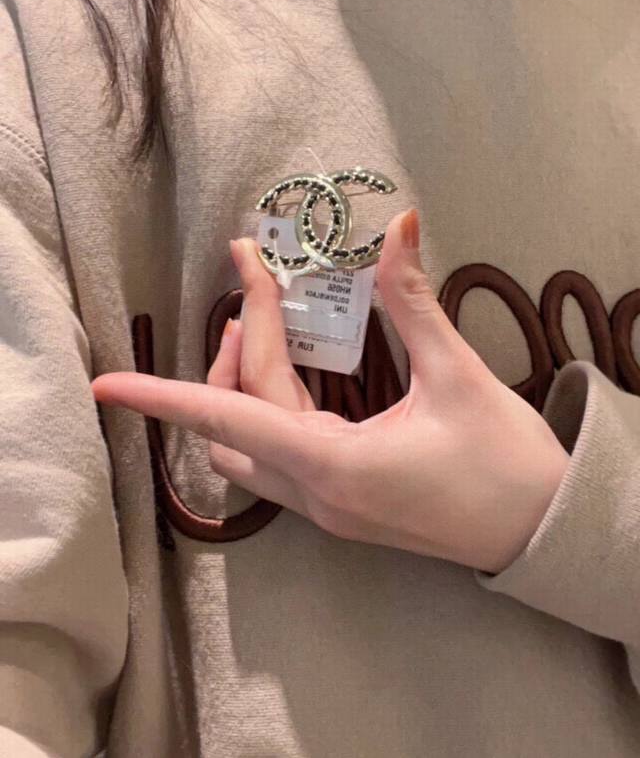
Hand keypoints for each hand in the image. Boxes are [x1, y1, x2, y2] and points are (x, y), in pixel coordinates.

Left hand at [91, 209, 569, 572]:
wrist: (542, 533)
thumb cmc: (507, 463)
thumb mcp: (458, 378)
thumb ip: (414, 303)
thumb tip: (398, 229)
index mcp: (335, 466)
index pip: (230, 419)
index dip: (164, 398)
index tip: (107, 385)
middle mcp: (316, 494)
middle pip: (239, 419)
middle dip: (238, 345)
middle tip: (256, 275)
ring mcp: (326, 507)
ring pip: (248, 447)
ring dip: (243, 384)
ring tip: (264, 321)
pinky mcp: (341, 506)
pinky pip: (276, 458)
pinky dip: (269, 409)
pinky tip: (293, 375)